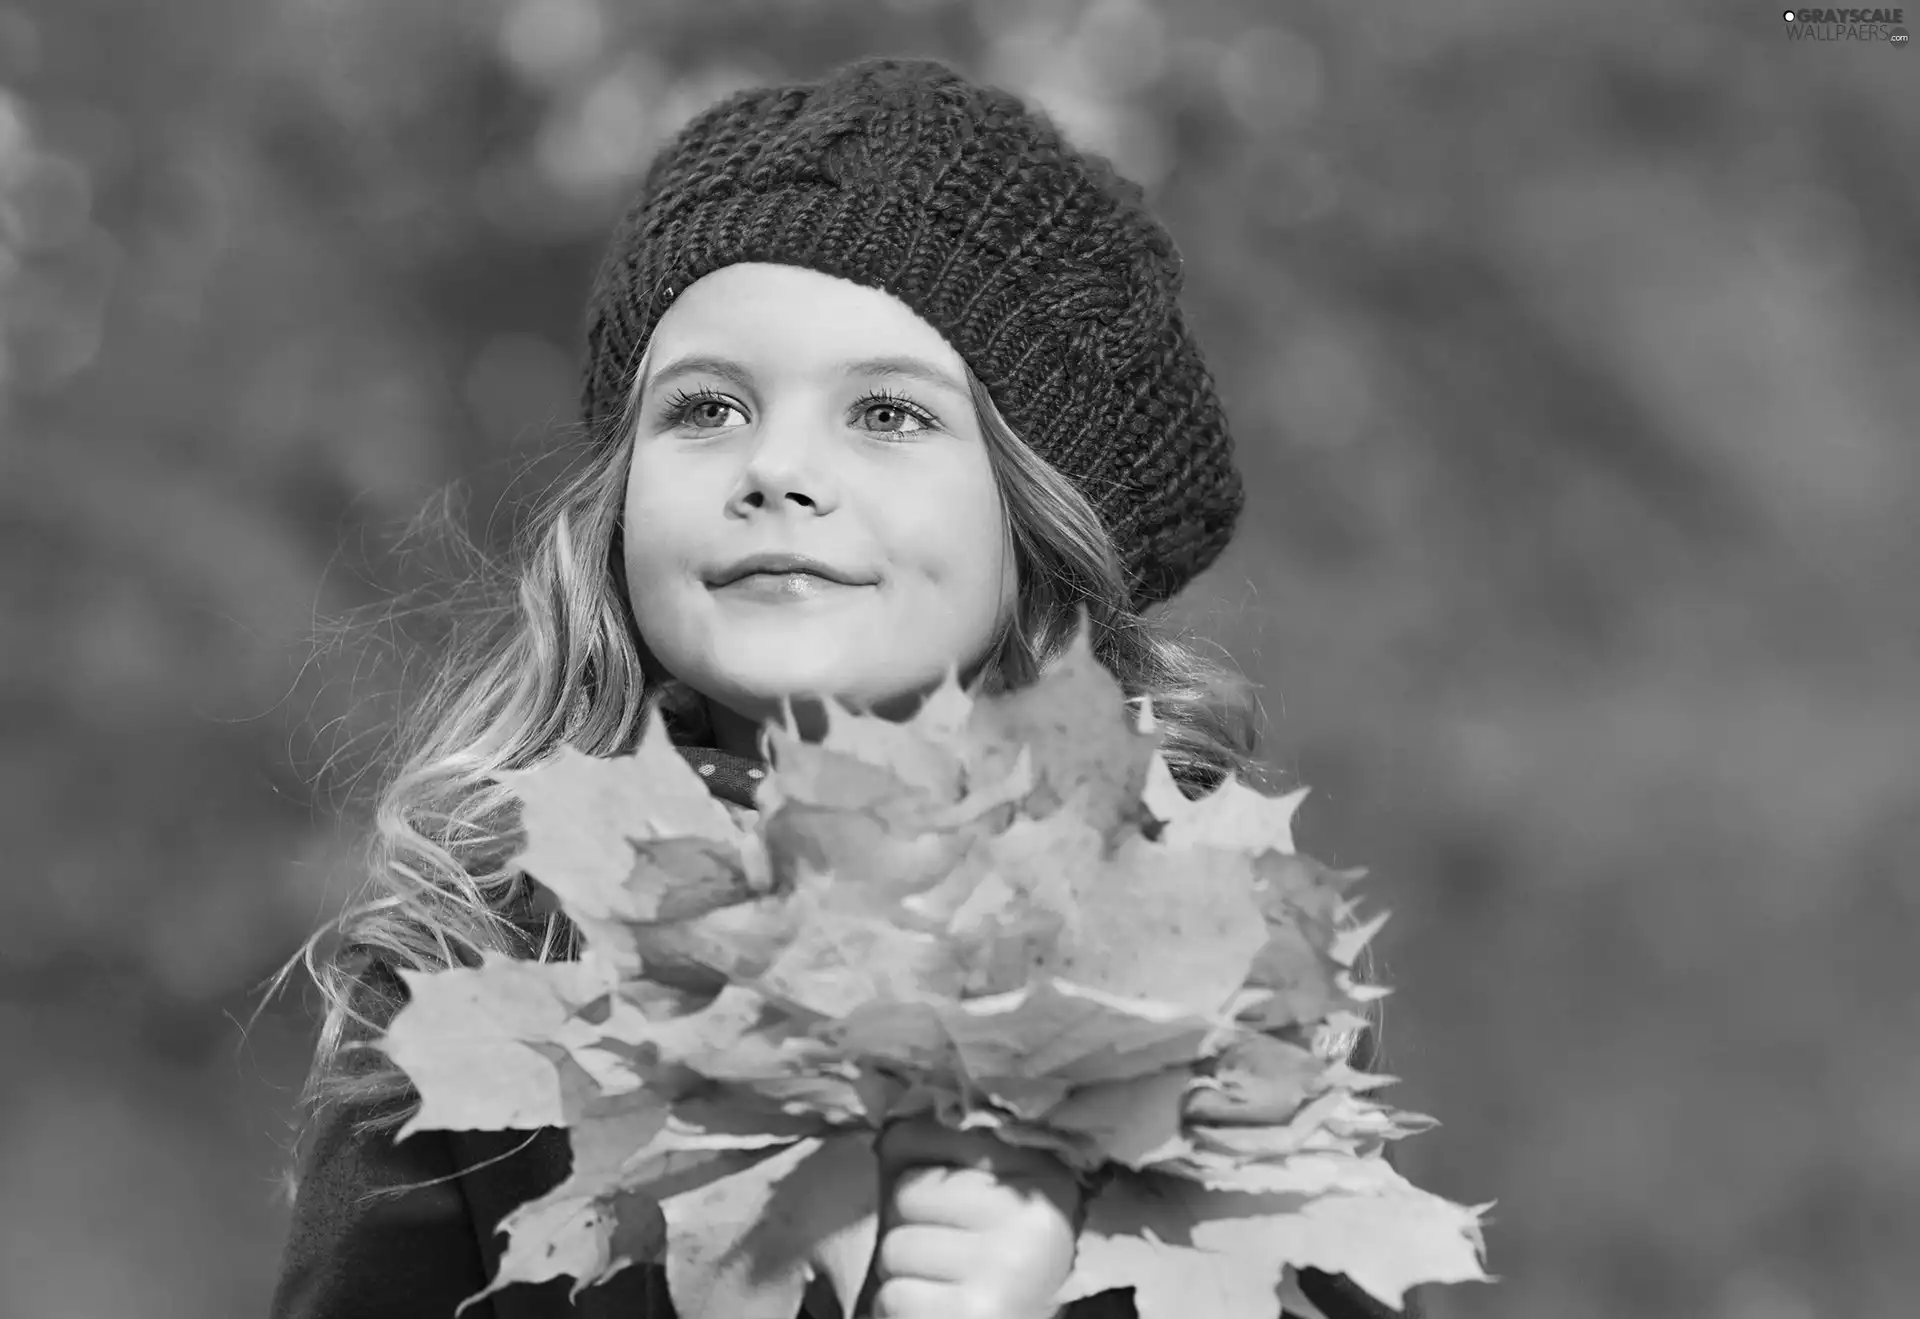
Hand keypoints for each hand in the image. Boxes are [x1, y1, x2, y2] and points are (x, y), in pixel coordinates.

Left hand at [861, 1118, 1082, 1318]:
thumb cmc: (990, 1262)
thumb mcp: (984, 1196)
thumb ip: (947, 1153)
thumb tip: (889, 1132)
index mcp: (1041, 1170)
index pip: (934, 1134)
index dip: (912, 1158)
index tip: (928, 1189)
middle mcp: (1031, 1215)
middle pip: (909, 1192)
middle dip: (908, 1226)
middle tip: (941, 1252)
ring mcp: (1007, 1264)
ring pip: (895, 1247)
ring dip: (902, 1273)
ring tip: (939, 1283)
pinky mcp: (976, 1312)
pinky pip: (894, 1296)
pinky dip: (900, 1311)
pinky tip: (936, 1310)